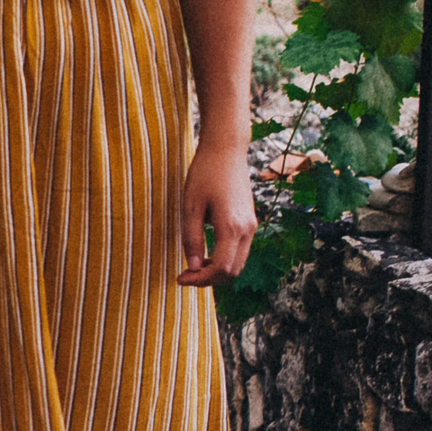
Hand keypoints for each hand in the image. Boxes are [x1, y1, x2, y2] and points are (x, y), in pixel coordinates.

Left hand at [177, 144, 255, 286]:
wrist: (226, 151)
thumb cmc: (205, 174)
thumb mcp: (190, 206)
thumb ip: (192, 238)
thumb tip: (191, 266)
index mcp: (232, 227)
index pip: (222, 268)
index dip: (201, 279)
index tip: (180, 278)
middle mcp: (247, 229)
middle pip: (233, 271)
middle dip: (209, 279)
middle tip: (184, 276)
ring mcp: (251, 226)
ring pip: (238, 263)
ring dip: (216, 270)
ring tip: (192, 267)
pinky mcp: (249, 222)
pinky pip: (239, 250)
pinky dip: (224, 259)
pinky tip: (205, 254)